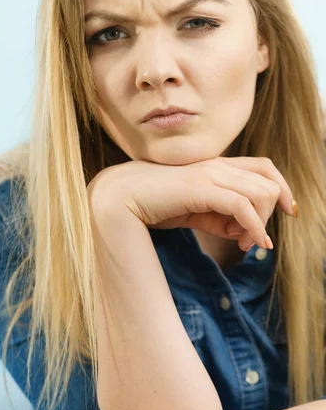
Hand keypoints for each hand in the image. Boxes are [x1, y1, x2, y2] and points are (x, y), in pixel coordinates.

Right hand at [87, 156, 294, 251]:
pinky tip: (248, 244)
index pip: (264, 167)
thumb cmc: (154, 203)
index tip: (287, 211)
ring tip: (243, 243)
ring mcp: (208, 173)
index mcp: (216, 166)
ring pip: (260, 193)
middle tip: (255, 239)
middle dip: (272, 212)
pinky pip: (242, 206)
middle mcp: (216, 165)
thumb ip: (218, 218)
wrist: (120, 197)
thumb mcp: (194, 212)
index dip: (282, 187)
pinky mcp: (200, 187)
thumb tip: (243, 232)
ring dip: (260, 223)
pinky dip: (253, 228)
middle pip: (268, 181)